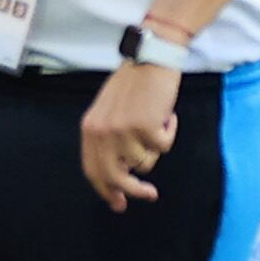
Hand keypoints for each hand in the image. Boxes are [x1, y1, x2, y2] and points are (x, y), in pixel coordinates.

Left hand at [78, 60, 178, 209]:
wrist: (152, 57)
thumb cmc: (135, 83)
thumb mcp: (110, 112)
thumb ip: (109, 140)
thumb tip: (120, 176)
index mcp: (90, 128)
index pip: (93, 170)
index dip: (106, 191)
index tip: (119, 203)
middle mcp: (103, 132)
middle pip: (116, 177)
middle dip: (133, 190)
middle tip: (150, 194)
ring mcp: (123, 131)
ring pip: (145, 161)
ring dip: (155, 145)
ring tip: (156, 120)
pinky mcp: (146, 128)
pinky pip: (163, 146)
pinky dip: (169, 132)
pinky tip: (166, 114)